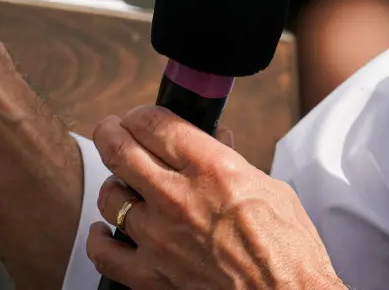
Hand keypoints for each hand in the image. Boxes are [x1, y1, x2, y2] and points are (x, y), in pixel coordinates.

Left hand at [87, 106, 343, 289]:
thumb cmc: (289, 249)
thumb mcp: (270, 187)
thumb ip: (233, 161)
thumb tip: (216, 140)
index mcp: (212, 168)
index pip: (153, 123)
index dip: (141, 114)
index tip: (141, 117)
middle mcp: (179, 198)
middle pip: (119, 150)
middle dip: (111, 132)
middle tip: (113, 129)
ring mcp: (160, 238)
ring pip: (109, 196)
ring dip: (114, 185)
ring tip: (123, 184)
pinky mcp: (153, 275)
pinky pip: (104, 252)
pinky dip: (99, 238)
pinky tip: (105, 230)